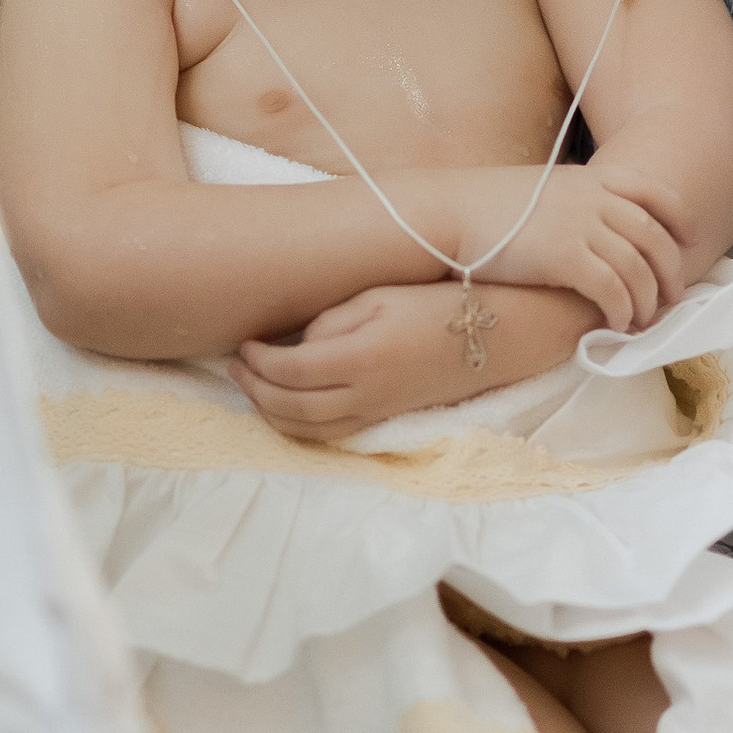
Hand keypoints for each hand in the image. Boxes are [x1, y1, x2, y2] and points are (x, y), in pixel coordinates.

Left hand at [230, 283, 494, 441]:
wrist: (495, 336)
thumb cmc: (435, 305)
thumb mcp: (380, 298)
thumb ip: (332, 323)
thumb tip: (298, 346)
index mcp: (362, 358)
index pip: (291, 371)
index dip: (259, 362)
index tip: (245, 345)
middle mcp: (367, 395)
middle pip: (292, 408)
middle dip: (255, 391)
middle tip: (237, 367)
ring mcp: (377, 413)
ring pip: (309, 431)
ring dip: (272, 414)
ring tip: (254, 389)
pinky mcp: (385, 419)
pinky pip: (332, 434)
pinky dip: (300, 427)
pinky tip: (288, 407)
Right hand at [469, 169, 688, 330]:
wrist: (448, 214)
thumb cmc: (487, 209)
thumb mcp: (544, 191)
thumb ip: (577, 203)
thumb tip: (595, 233)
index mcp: (591, 179)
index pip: (653, 192)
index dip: (678, 218)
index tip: (688, 241)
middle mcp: (593, 199)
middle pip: (654, 236)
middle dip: (669, 272)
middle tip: (670, 299)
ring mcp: (581, 226)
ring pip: (638, 268)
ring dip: (647, 300)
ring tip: (642, 321)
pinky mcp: (564, 256)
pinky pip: (612, 289)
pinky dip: (622, 310)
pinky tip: (617, 324)